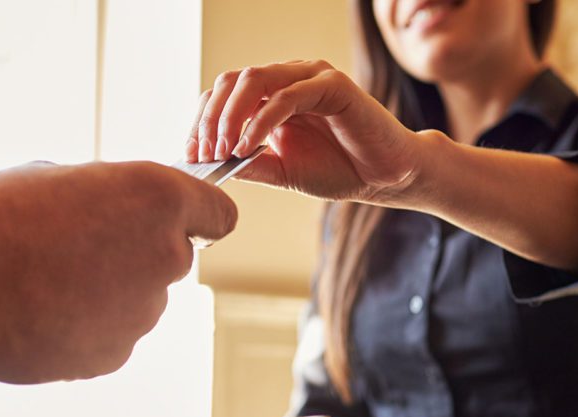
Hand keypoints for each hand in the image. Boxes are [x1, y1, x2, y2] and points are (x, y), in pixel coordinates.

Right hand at [0, 161, 236, 382]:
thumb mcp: (60, 177)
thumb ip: (106, 198)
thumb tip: (107, 214)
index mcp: (159, 199)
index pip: (218, 214)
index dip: (197, 217)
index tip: (181, 223)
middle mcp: (166, 257)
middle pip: (170, 259)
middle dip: (135, 255)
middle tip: (75, 248)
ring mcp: (143, 313)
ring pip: (137, 302)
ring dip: (106, 295)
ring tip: (43, 284)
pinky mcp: (114, 356)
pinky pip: (108, 338)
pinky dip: (82, 331)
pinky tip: (38, 315)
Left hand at [186, 60, 421, 202]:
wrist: (386, 178)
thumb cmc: (339, 170)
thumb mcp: (281, 171)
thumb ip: (248, 163)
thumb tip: (208, 165)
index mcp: (273, 93)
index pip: (223, 94)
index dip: (201, 122)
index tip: (191, 156)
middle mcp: (288, 78)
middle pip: (230, 81)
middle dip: (209, 119)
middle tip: (203, 155)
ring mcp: (310, 77)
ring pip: (253, 80)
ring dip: (230, 116)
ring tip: (224, 151)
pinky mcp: (332, 85)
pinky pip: (286, 96)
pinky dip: (261, 121)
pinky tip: (249, 146)